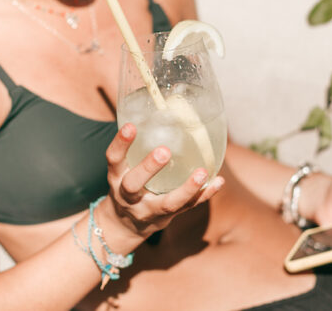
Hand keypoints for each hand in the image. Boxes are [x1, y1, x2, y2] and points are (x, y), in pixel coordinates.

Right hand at [104, 123, 223, 237]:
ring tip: (202, 173)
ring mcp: (148, 210)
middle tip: (164, 151)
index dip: (121, 143)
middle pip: (133, 184)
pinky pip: (188, 207)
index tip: (131, 126)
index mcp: (116, 176)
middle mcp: (128, 196)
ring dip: (186, 188)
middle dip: (148, 168)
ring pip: (167, 203)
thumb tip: (157, 105)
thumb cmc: (128, 184)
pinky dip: (204, 195)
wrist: (124, 226)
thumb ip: (136, 145)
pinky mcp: (167, 217)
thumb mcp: (123, 167)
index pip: (113, 159)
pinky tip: (218, 182)